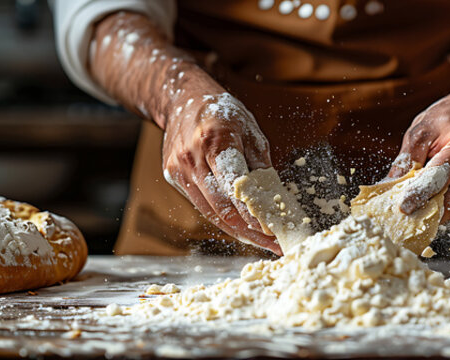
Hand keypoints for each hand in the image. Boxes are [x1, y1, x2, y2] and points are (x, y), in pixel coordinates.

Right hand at [161, 91, 280, 253]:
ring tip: (263, 242)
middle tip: (274, 243)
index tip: (271, 230)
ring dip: (238, 231)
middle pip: (222, 206)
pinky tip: (243, 229)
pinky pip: (202, 206)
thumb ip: (261, 165)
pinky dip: (223, 219)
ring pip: (211, 212)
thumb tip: (275, 198)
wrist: (181, 99)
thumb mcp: (250, 131)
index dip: (253, 212)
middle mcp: (192, 158)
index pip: (235, 185)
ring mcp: (179, 170)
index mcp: (215, 140)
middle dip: (250, 230)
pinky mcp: (173, 178)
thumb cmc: (222, 113)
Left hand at [387, 82, 449, 223]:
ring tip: (421, 205)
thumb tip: (389, 186)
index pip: (441, 177)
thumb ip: (408, 158)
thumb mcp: (424, 128)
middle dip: (428, 210)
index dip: (420, 194)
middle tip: (407, 214)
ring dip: (440, 212)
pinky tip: (440, 198)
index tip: (404, 208)